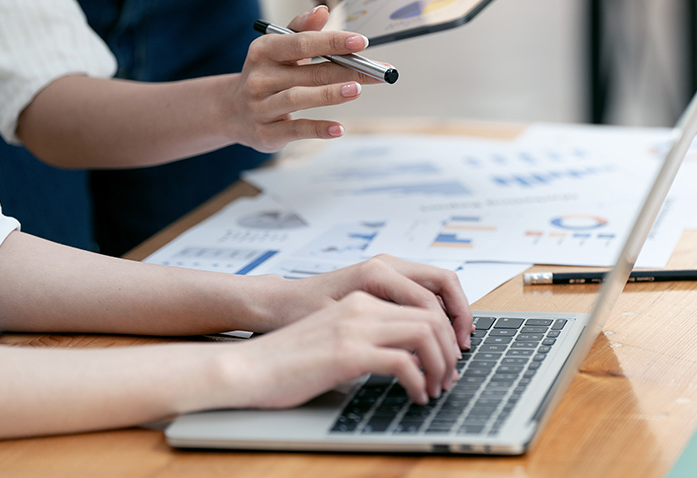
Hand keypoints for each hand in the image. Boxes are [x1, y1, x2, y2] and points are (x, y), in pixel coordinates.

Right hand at [223, 6, 382, 151]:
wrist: (231, 111)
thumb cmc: (266, 74)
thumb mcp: (278, 49)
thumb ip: (301, 30)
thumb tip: (323, 10)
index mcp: (264, 51)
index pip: (302, 43)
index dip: (332, 41)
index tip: (362, 41)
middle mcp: (260, 78)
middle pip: (308, 72)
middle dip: (346, 70)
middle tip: (376, 71)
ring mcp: (261, 107)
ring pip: (299, 98)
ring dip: (329, 94)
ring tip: (357, 90)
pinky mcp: (267, 133)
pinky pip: (296, 129)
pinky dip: (318, 128)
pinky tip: (339, 128)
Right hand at [235, 292, 460, 407]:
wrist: (246, 368)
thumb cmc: (287, 361)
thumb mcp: (335, 337)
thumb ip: (368, 337)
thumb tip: (407, 359)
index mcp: (361, 300)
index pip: (422, 302)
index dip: (444, 330)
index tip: (448, 357)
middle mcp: (362, 307)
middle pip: (430, 315)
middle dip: (449, 348)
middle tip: (450, 376)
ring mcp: (354, 327)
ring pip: (424, 333)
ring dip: (439, 364)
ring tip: (436, 387)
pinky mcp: (347, 353)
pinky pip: (403, 362)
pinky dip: (419, 381)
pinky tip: (415, 395)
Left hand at [285, 255, 473, 349]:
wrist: (280, 302)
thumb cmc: (301, 313)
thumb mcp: (340, 325)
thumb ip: (381, 331)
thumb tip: (416, 351)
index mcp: (377, 273)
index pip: (429, 299)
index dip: (446, 330)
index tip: (449, 357)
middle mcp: (387, 264)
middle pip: (444, 283)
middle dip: (459, 317)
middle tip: (461, 349)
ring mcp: (389, 269)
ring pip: (438, 286)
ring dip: (451, 314)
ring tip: (455, 345)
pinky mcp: (387, 279)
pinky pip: (424, 291)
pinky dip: (437, 312)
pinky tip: (436, 336)